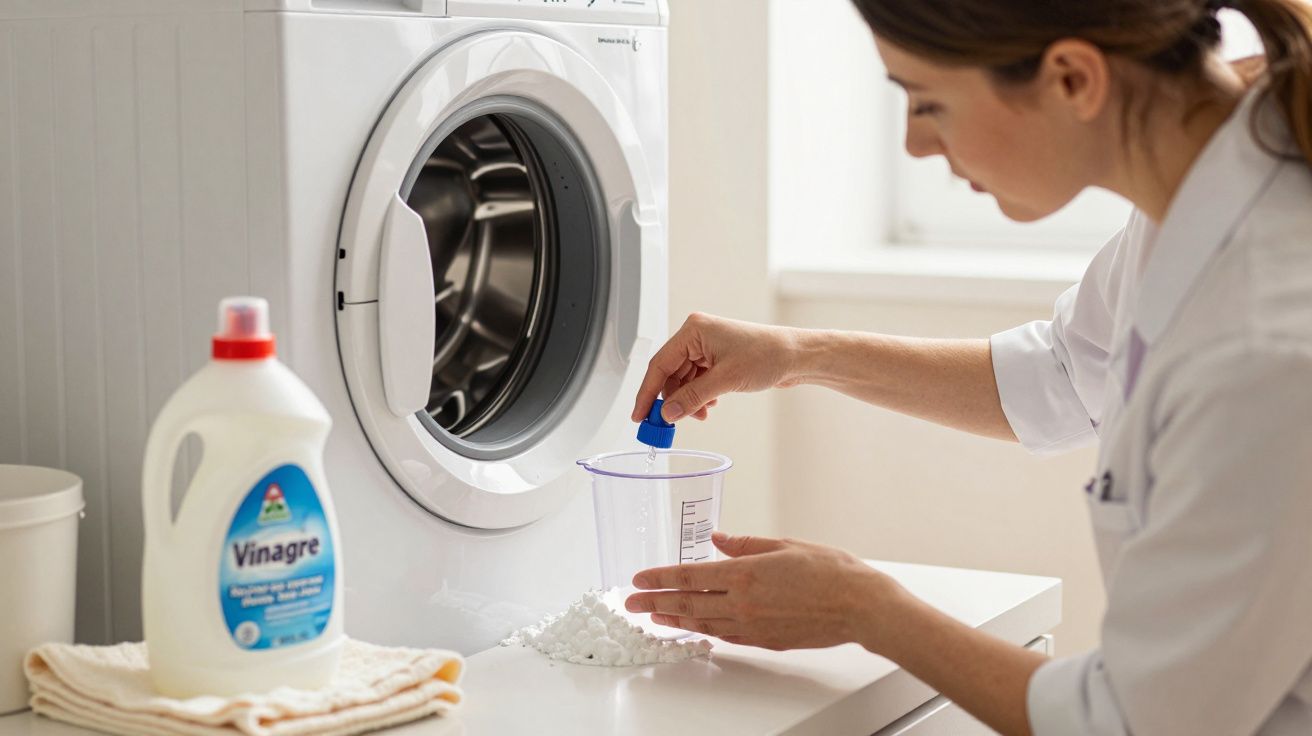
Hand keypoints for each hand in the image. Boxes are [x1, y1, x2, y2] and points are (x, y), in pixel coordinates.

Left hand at [624, 532, 905, 650]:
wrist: (860, 606)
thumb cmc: (831, 572)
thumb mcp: (785, 544)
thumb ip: (745, 544)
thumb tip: (717, 539)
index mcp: (746, 574)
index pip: (689, 576)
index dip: (659, 577)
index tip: (638, 578)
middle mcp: (743, 603)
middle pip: (688, 603)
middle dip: (655, 602)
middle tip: (631, 603)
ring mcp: (752, 626)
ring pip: (703, 622)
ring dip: (675, 619)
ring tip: (654, 617)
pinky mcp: (765, 641)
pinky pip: (726, 636)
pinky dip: (705, 630)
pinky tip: (695, 628)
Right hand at [632, 313, 803, 423]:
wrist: (795, 356)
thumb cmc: (767, 354)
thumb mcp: (725, 380)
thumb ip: (692, 397)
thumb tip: (668, 413)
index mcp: (693, 330)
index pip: (659, 364)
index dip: (647, 393)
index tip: (639, 415)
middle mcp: (696, 336)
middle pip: (669, 374)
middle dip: (672, 400)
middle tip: (669, 424)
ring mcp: (706, 348)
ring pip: (682, 381)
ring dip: (688, 401)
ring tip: (700, 414)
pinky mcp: (716, 359)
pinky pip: (696, 381)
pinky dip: (698, 397)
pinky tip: (709, 406)